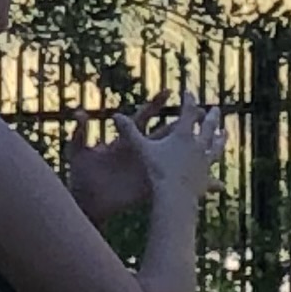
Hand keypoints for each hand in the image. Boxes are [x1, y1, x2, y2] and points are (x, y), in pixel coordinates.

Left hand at [61, 101, 221, 220]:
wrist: (85, 199)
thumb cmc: (80, 173)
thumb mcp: (77, 151)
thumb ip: (79, 132)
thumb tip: (79, 113)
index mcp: (125, 140)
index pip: (143, 118)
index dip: (155, 105)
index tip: (168, 92)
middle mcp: (140, 152)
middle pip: (166, 133)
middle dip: (184, 122)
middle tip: (203, 111)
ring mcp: (147, 168)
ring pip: (174, 157)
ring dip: (192, 150)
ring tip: (214, 142)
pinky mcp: (150, 185)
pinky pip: (174, 183)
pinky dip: (189, 183)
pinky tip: (212, 184)